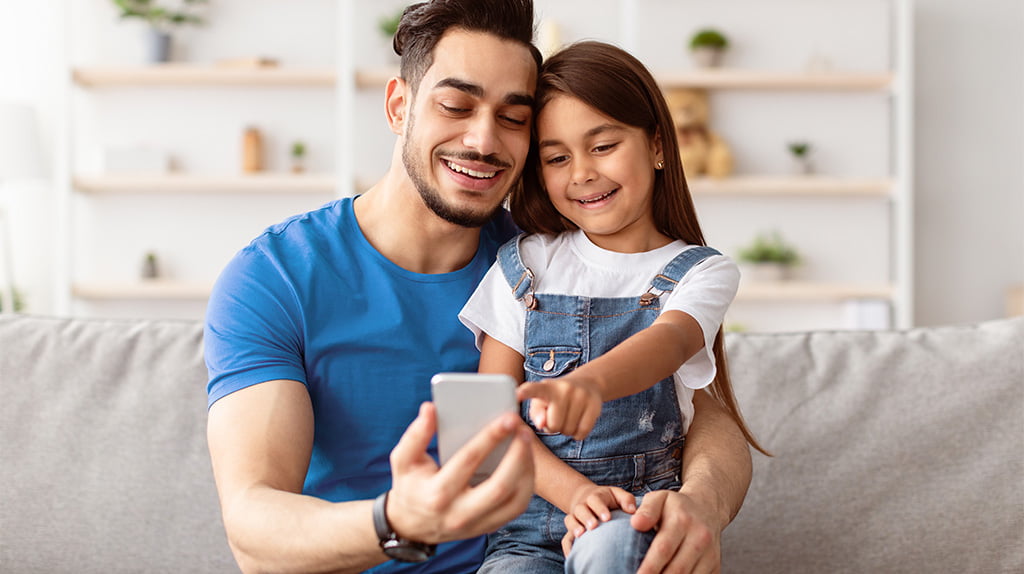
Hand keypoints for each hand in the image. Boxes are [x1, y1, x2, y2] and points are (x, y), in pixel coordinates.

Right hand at [386, 402, 534, 543]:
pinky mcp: (488, 527)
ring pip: (515, 500)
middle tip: (524, 430)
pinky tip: (525, 462)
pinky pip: (516, 507)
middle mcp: (459, 513)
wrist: (411, 526)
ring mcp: (476, 524)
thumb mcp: (404, 461)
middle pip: (500, 486)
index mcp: (437, 494)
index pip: (468, 461)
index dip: (490, 437)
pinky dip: (526, 484)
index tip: (508, 418)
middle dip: (518, 455)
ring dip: (527, 470)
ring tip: (527, 443)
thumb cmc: (410, 485)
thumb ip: (415, 435)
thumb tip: (430, 408)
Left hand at [517, 376, 601, 439]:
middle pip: (553, 425)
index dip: (525, 393)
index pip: (534, 389)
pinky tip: (577, 422)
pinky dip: (578, 434)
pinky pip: (582, 432)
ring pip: (568, 430)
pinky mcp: (594, 404)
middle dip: (554, 427)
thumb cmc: (555, 398)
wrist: (586, 383)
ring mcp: (581, 395)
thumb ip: (536, 414)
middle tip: (557, 416)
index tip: (516, 395)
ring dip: (566, 430)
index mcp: (545, 387)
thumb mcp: (541, 402)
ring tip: (567, 417)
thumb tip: (541, 424)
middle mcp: (564, 388)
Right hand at [560, 484, 635, 555]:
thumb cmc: (609, 500)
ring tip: (581, 535)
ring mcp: (576, 517)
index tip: (607, 518)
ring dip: (574, 527)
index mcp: (596, 497)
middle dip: (587, 517)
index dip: (600, 508)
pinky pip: (566, 537)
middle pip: (581, 509)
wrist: (588, 499)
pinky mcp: (572, 530)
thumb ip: (626, 500)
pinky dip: (568, 546)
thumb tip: (632, 511)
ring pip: (570, 520)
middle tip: (594, 526)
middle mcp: (583, 506)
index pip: (595, 499)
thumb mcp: (618, 495)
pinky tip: (572, 554)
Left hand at [630, 489, 721, 573]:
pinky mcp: (716, 565)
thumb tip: (636, 524)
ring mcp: (710, 553)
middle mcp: (699, 538)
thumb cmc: (676, 507)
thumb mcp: (659, 498)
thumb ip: (647, 510)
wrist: (707, 509)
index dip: (650, 567)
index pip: (663, 549)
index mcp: (682, 521)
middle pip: (677, 569)